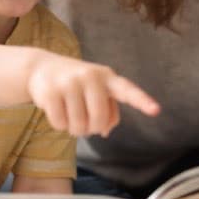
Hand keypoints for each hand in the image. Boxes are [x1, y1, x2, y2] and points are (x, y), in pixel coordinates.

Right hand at [27, 52, 159, 136]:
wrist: (42, 67)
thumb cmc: (78, 85)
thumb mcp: (98, 91)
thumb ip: (109, 111)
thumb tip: (105, 131)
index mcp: (108, 77)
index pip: (128, 90)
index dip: (142, 101)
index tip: (156, 110)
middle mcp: (90, 76)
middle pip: (98, 120)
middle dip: (92, 129)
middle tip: (85, 123)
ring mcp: (69, 82)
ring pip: (78, 126)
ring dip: (75, 129)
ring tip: (71, 115)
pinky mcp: (49, 91)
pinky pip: (60, 124)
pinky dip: (59, 125)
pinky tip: (57, 111)